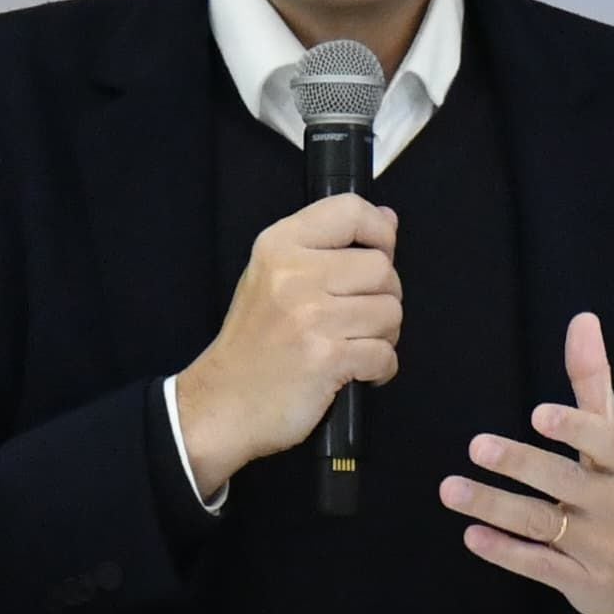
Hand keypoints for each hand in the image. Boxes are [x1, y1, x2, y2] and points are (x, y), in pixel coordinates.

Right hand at [171, 194, 400, 501]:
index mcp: (279, 245)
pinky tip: (358, 371)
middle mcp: (294, 275)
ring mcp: (311, 317)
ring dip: (385, 335)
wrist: (222, 402)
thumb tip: (388, 219)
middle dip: (384, 296)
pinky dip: (381, 368)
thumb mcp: (273, 275)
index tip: (380, 253)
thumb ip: (327, 245)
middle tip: (361, 318)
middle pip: (382, 268)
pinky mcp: (327, 358)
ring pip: (390, 312)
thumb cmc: (253, 341)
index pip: (349, 210)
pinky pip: (385, 354)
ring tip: (356, 344)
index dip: (380, 231)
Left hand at [442, 313, 613, 613]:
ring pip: (542, 524)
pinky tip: (472, 535)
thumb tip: (582, 320)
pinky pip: (540, 566)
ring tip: (451, 489)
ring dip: (495, 506)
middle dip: (521, 464)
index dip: (574, 428)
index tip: (540, 414)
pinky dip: (506, 552)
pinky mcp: (582, 581)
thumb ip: (593, 380)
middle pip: (563, 482)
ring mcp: (598, 546)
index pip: (604, 441)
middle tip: (477, 447)